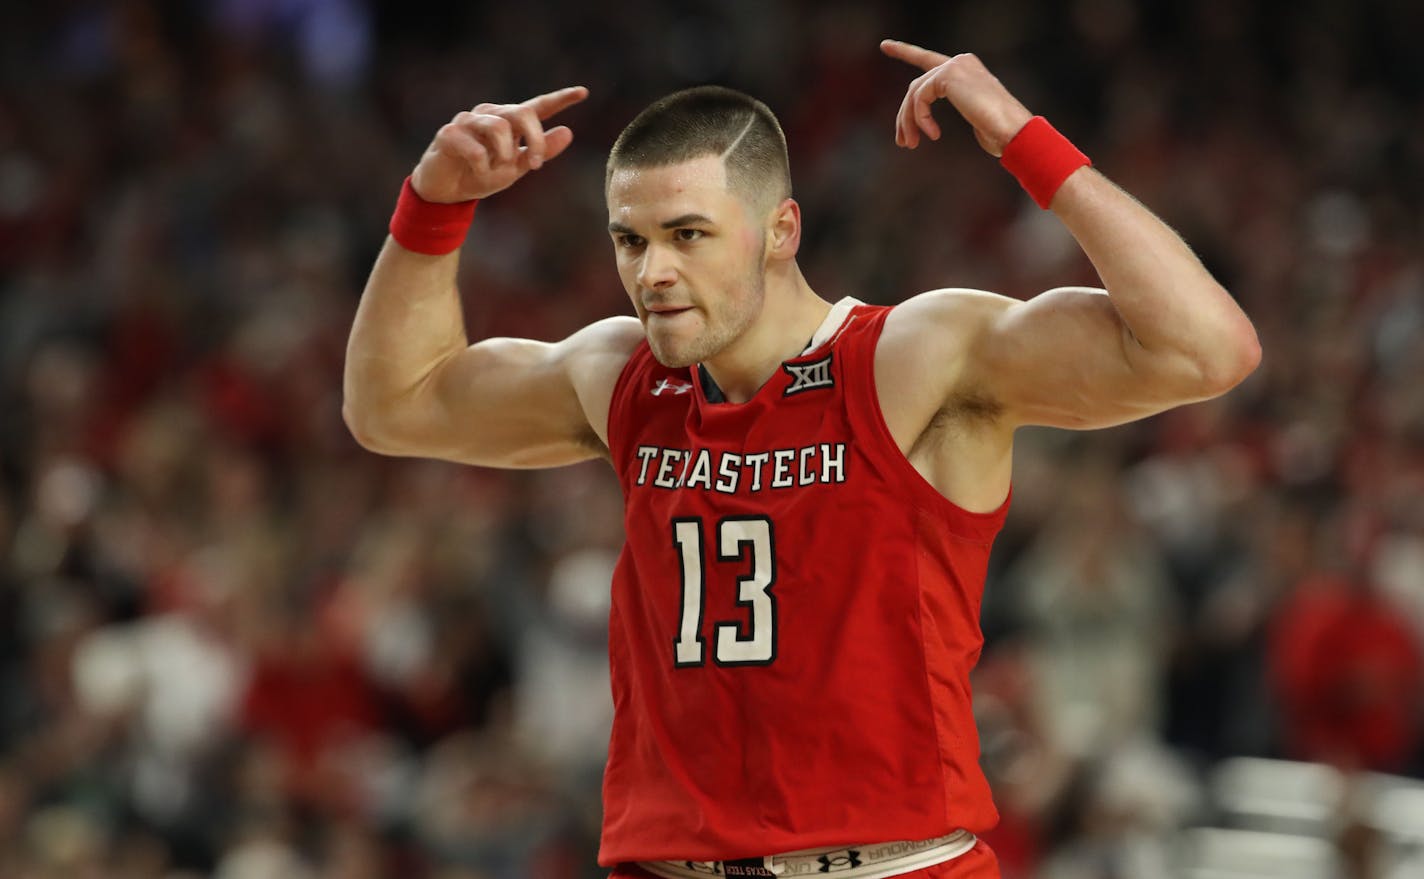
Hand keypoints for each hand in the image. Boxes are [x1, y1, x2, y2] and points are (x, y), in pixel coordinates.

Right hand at [411, 86, 588, 202]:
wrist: (446, 192)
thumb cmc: (480, 175)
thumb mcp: (515, 168)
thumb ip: (540, 151)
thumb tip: (567, 132)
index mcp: (509, 121)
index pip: (537, 106)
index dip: (560, 99)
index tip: (583, 92)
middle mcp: (490, 114)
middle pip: (521, 113)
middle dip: (535, 139)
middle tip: (536, 165)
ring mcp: (468, 121)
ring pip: (499, 127)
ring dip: (503, 155)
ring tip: (496, 170)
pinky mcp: (448, 133)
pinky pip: (475, 149)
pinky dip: (482, 166)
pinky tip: (477, 171)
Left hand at [880, 40, 1031, 156]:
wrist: (1013, 129)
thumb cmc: (999, 130)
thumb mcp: (975, 115)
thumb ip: (959, 105)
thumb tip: (941, 118)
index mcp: (967, 68)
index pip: (928, 59)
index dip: (906, 52)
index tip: (885, 45)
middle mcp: (960, 61)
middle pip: (917, 86)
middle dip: (904, 115)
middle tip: (901, 142)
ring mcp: (955, 65)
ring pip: (914, 92)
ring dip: (908, 121)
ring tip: (909, 144)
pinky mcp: (949, 74)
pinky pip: (920, 97)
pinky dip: (920, 118)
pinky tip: (932, 134)